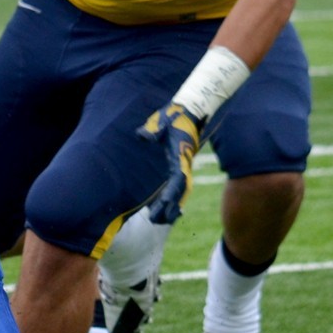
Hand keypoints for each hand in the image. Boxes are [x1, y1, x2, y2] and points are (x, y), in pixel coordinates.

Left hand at [139, 102, 203, 224]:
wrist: (189, 111)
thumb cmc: (173, 117)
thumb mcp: (161, 122)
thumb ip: (153, 130)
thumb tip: (143, 135)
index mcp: (179, 157)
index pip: (177, 180)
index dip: (170, 195)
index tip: (161, 206)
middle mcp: (184, 165)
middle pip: (180, 191)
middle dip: (169, 207)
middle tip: (154, 221)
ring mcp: (184, 166)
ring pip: (181, 191)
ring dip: (171, 206)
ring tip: (158, 221)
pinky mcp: (181, 165)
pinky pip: (178, 186)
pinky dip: (174, 199)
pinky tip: (167, 210)